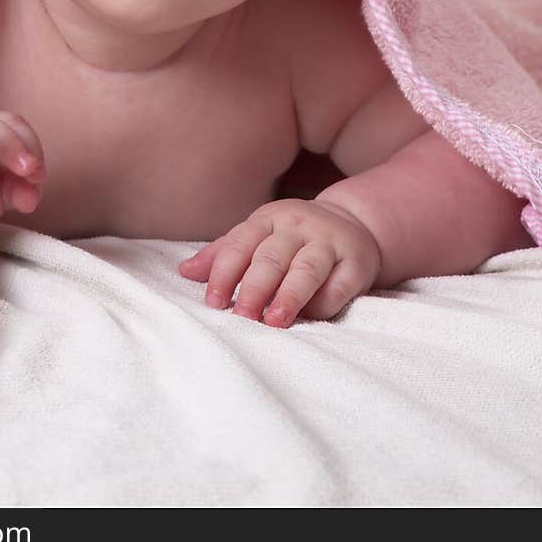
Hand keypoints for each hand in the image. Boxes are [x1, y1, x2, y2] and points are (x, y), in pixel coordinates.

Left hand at [179, 198, 381, 325]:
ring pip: (307, 268)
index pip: (240, 243)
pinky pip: (338, 285)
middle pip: (271, 257)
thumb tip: (184, 271)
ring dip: (288, 296)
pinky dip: (324, 302)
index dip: (224, 272)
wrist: (352, 225)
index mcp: (268, 219)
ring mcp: (328, 242)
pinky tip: (309, 316)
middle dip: (253, 288)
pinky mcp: (356, 263)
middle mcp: (298, 227)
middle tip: (240, 317)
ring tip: (273, 321)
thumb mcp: (258, 237)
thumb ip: (224, 254)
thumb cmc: (292, 238)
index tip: (212, 301)